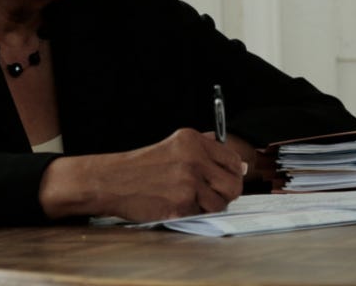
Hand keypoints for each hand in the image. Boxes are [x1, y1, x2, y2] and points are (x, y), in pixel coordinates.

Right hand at [38, 128, 243, 221]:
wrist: (113, 181)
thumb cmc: (143, 166)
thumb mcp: (175, 146)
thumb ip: (207, 152)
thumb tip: (242, 166)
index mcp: (193, 141)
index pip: (233, 160)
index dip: (234, 173)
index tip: (226, 178)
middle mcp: (193, 159)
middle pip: (234, 184)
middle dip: (227, 194)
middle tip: (214, 195)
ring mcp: (188, 182)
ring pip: (220, 203)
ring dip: (209, 207)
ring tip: (191, 200)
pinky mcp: (181, 204)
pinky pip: (201, 214)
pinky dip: (193, 214)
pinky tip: (177, 205)